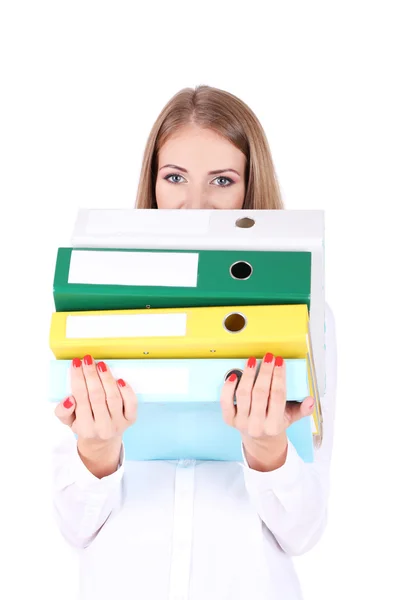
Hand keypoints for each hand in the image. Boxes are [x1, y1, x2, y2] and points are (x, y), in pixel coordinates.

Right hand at [54, 354, 137, 447]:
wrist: (101, 441)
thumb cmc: (84, 426)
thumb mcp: (68, 421)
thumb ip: (62, 411)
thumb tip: (69, 398)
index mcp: (85, 429)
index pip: (80, 399)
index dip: (78, 379)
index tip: (76, 363)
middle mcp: (103, 428)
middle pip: (97, 396)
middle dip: (91, 375)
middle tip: (88, 360)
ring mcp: (119, 424)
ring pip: (113, 397)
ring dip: (107, 378)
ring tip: (101, 365)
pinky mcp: (131, 420)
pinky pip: (131, 403)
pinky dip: (126, 390)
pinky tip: (119, 379)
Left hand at [220, 354, 314, 469]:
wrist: (259, 439)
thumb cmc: (275, 424)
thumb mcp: (291, 418)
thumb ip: (302, 410)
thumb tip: (310, 400)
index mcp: (274, 426)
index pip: (278, 396)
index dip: (279, 377)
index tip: (280, 362)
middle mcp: (256, 426)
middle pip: (260, 393)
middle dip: (265, 371)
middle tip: (268, 357)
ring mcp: (241, 423)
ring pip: (243, 394)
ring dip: (248, 374)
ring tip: (252, 361)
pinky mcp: (229, 419)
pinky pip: (226, 401)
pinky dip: (228, 387)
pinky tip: (234, 374)